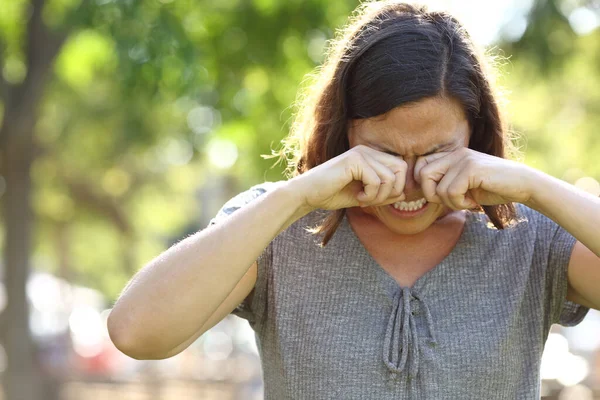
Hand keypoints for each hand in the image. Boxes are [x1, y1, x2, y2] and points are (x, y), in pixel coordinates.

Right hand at [290, 145, 407, 210]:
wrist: (308, 194)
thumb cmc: (332, 194)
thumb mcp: (364, 196)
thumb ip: (383, 194)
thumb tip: (404, 194)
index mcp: (370, 156)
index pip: (400, 168)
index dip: (395, 187)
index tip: (377, 199)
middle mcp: (367, 151)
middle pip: (401, 169)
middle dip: (392, 191)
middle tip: (373, 201)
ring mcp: (360, 153)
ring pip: (390, 177)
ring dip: (379, 196)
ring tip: (363, 200)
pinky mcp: (354, 160)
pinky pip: (376, 181)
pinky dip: (370, 195)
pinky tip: (357, 197)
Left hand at [413, 148, 534, 209]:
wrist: (522, 186)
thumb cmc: (492, 188)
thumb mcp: (463, 186)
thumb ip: (443, 184)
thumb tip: (418, 192)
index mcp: (452, 155)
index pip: (420, 166)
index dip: (424, 185)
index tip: (440, 197)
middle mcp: (456, 154)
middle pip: (422, 175)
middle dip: (432, 195)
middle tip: (451, 201)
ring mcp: (464, 159)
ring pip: (438, 187)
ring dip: (450, 202)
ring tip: (467, 201)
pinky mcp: (472, 168)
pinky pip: (451, 192)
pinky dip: (460, 203)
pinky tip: (473, 202)